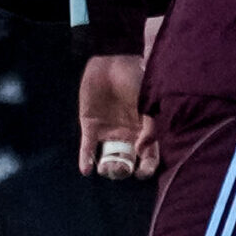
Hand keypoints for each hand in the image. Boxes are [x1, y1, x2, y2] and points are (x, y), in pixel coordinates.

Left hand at [79, 54, 158, 179]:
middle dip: (123, 171)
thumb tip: (142, 151)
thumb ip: (149, 128)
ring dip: (107, 168)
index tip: (141, 173)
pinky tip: (86, 170)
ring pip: (107, 158)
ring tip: (105, 169)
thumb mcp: (148, 103)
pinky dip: (86, 159)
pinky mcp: (91, 127)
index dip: (146, 168)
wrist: (112, 62)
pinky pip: (88, 147)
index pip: (149, 156)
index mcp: (144, 131)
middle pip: (127, 162)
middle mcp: (127, 135)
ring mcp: (109, 132)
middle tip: (119, 171)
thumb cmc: (135, 80)